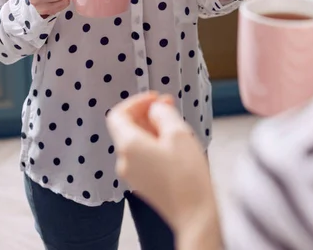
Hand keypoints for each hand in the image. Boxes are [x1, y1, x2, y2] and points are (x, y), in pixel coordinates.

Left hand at [107, 92, 220, 242]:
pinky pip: (141, 155)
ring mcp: (131, 174)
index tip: (155, 98)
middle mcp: (124, 160)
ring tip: (174, 123)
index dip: (136, 101)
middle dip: (146, 113)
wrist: (194, 214)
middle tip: (168, 105)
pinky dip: (152, 143)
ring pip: (135, 141)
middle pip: (126, 127)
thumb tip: (155, 109)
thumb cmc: (187, 174)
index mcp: (128, 145)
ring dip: (151, 127)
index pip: (118, 114)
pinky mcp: (142, 183)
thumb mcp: (178, 133)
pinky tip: (172, 142)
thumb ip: (162, 113)